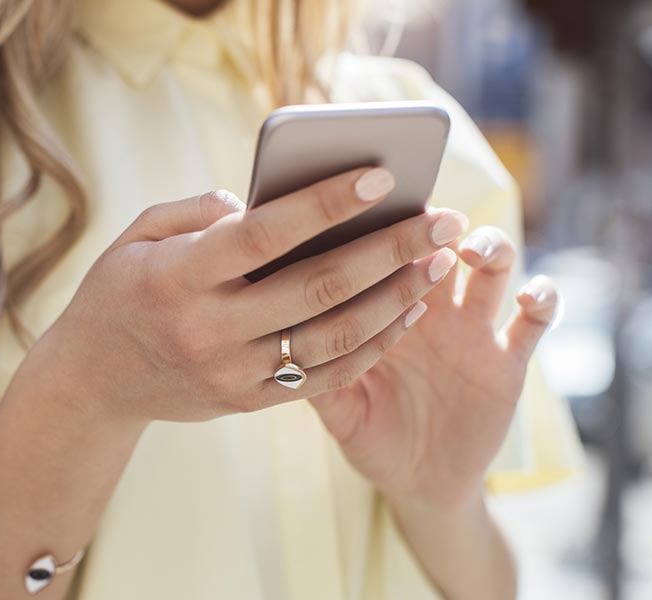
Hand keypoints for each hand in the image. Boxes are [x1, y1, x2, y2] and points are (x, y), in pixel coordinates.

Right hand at [31, 167, 468, 423]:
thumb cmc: (118, 293)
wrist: (94, 383)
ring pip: (332, 338)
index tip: (381, 176)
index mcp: (178, 278)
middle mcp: (209, 329)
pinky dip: (372, 346)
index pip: (261, 235)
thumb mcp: (135, 236)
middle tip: (443, 220)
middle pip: (315, 288)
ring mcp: (232, 372)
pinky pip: (324, 376)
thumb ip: (195, 212)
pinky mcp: (249, 401)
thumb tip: (258, 202)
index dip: (324, 205)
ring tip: (439, 264)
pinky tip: (406, 314)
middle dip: (389, 251)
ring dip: (395, 300)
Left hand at [310, 225, 557, 508]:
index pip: (387, 257)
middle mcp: (430, 311)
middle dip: (437, 226)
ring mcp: (471, 332)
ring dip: (489, 247)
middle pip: (440, 246)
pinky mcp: (507, 361)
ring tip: (471, 251)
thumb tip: (284, 349)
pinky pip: (535, 321)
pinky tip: (529, 299)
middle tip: (429, 219)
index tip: (374, 209)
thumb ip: (322, 381)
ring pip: (492, 268)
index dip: (384, 232)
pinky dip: (543, 300)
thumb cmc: (371, 437)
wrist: (419, 482)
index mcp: (385, 311)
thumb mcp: (341, 412)